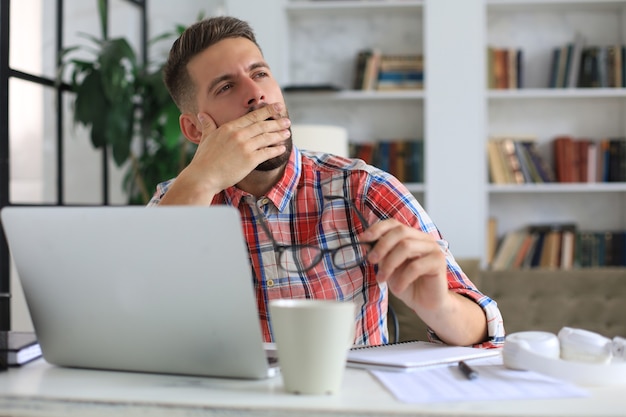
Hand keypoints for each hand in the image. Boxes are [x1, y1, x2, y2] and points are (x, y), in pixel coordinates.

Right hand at [160, 103, 290, 204]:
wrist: (203, 177)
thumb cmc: (203, 160)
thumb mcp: (206, 138)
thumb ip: (208, 125)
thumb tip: (202, 114)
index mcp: (229, 128)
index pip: (252, 117)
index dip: (267, 111)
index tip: (277, 107)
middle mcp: (239, 135)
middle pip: (262, 125)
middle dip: (277, 122)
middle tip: (287, 120)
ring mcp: (245, 147)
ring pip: (266, 138)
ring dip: (278, 135)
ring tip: (287, 133)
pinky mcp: (250, 160)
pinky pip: (267, 153)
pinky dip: (276, 150)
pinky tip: (282, 148)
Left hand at [361, 219, 447, 309]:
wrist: (424, 303)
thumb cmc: (407, 284)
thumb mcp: (388, 268)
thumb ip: (380, 255)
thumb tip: (365, 243)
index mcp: (411, 236)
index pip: (394, 224)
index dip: (377, 229)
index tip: (363, 239)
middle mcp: (423, 239)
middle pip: (400, 232)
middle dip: (382, 246)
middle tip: (371, 260)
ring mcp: (433, 249)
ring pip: (407, 247)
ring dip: (389, 264)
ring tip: (382, 279)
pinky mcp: (439, 262)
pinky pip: (416, 266)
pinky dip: (402, 278)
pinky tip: (397, 288)